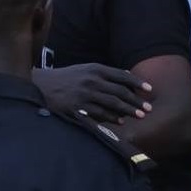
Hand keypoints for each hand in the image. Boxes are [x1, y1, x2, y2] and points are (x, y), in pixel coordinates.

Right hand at [33, 63, 151, 124]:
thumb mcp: (84, 69)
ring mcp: (84, 95)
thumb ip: (105, 73)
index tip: (150, 90)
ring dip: (127, 111)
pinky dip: (111, 118)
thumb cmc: (66, 78)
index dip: (137, 83)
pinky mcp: (77, 108)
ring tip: (139, 116)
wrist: (41, 85)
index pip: (121, 76)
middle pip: (120, 92)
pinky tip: (119, 121)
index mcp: (94, 69)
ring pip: (112, 104)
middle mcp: (91, 80)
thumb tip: (128, 77)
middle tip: (148, 109)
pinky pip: (98, 114)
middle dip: (136, 102)